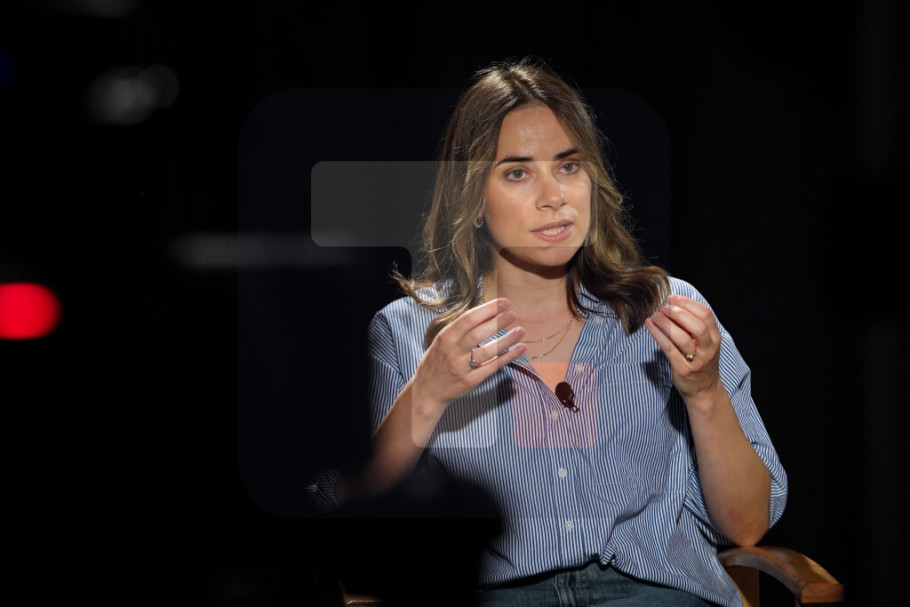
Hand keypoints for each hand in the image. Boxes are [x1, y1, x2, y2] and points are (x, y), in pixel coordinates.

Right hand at [411, 298, 525, 411]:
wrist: (427, 390)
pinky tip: (519, 349)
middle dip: (498, 322)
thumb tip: (487, 312)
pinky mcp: (470, 381)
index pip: (469, 319)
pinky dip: (507, 357)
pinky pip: (492, 367)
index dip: (488, 309)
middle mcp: (453, 351)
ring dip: (507, 339)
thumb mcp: (442, 341)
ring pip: (488, 351)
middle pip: (479, 333)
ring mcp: (462, 367)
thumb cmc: (437, 361)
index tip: (504, 302)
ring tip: (520, 330)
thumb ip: (460, 329)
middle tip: (512, 314)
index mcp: (446, 337)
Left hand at [644, 295, 722, 406]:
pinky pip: (669, 350)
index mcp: (715, 338)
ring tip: (655, 315)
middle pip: (697, 326)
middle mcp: (708, 349)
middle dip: (679, 313)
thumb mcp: (705, 343)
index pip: (706, 314)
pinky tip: (650, 326)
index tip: (673, 298)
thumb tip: (673, 304)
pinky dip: (658, 335)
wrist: (704, 390)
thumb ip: (694, 326)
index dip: (688, 303)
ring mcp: (697, 361)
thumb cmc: (700, 361)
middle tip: (664, 307)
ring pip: (682, 338)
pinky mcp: (683, 370)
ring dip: (666, 324)